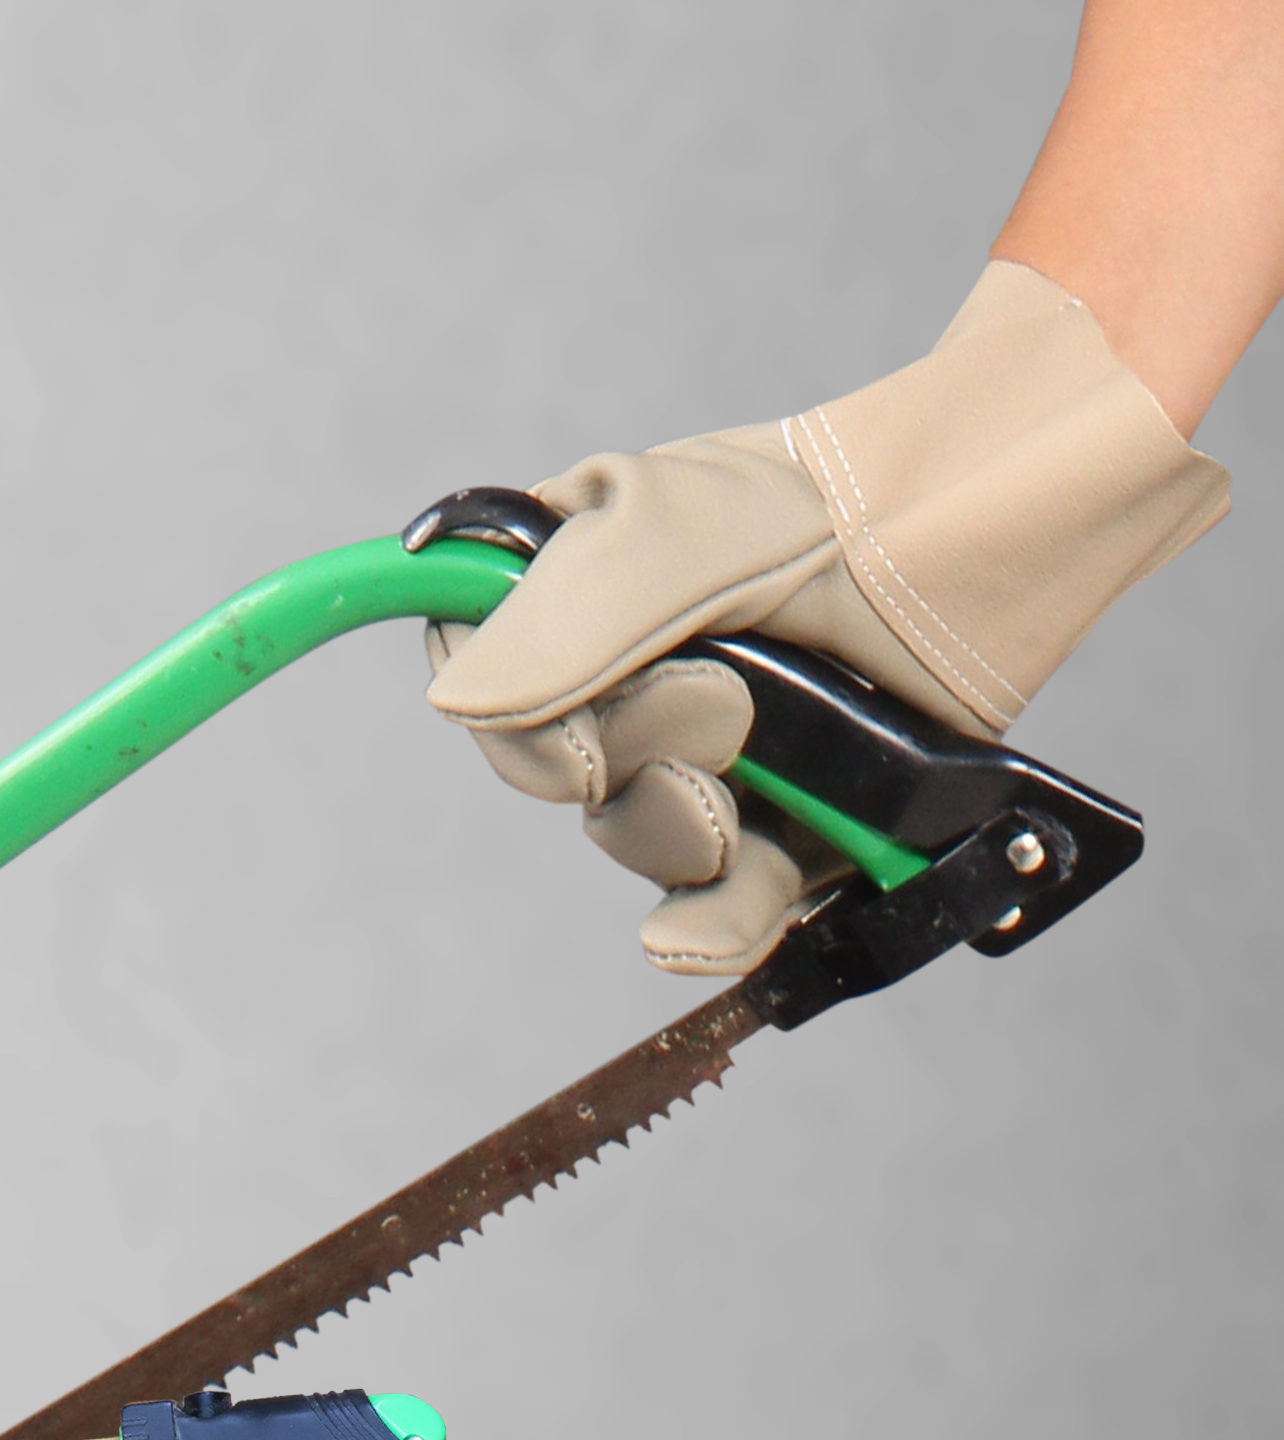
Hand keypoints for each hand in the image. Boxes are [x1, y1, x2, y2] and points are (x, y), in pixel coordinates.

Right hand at [427, 264, 1226, 973]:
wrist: (982, 525)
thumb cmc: (822, 500)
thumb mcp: (655, 535)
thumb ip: (549, 623)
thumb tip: (458, 706)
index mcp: (572, 600)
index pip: (486, 690)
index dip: (516, 732)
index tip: (574, 735)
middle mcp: (637, 682)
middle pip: (566, 779)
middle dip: (628, 768)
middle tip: (717, 713)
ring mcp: (719, 754)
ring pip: (642, 844)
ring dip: (675, 837)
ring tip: (734, 798)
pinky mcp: (796, 816)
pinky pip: (730, 903)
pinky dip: (713, 930)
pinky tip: (699, 938)